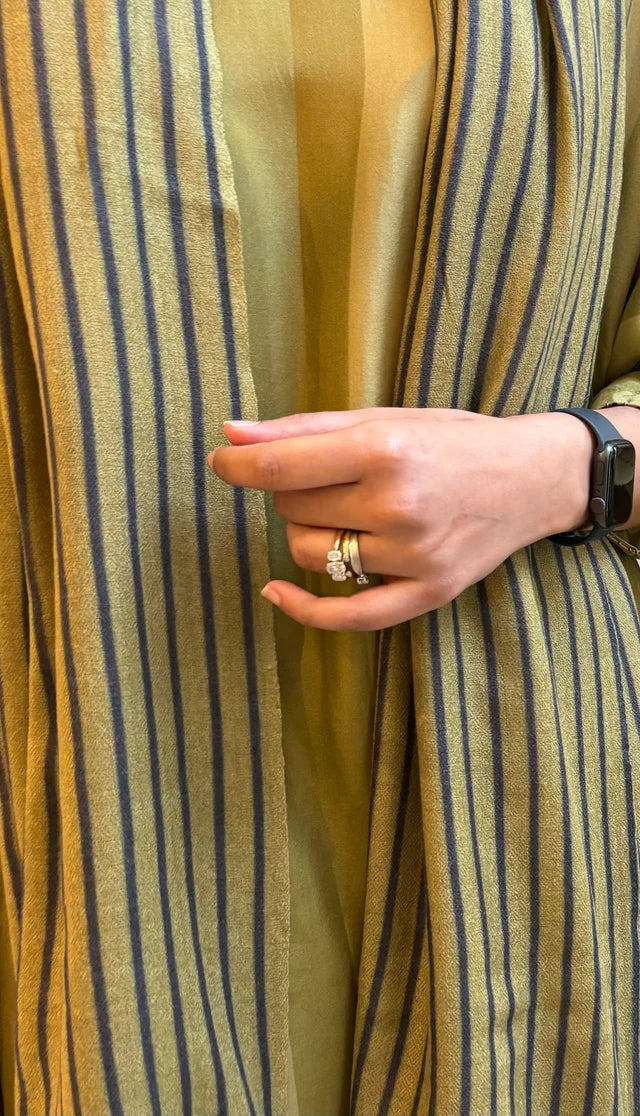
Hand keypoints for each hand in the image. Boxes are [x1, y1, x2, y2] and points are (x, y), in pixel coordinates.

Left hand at [207, 407, 593, 630]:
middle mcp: (397, 504)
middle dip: (292, 491)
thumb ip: (305, 428)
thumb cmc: (452, 440)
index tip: (221, 460)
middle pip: (292, 510)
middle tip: (326, 478)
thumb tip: (232, 434)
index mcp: (385, 449)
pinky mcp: (427, 592)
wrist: (531, 478)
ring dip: (307, 533)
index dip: (237, 465)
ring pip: (310, 555)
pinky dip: (302, 609)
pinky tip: (276, 592)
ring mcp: (413, 555)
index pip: (282, 467)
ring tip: (342, 512)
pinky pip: (346, 616)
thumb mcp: (384, 418)